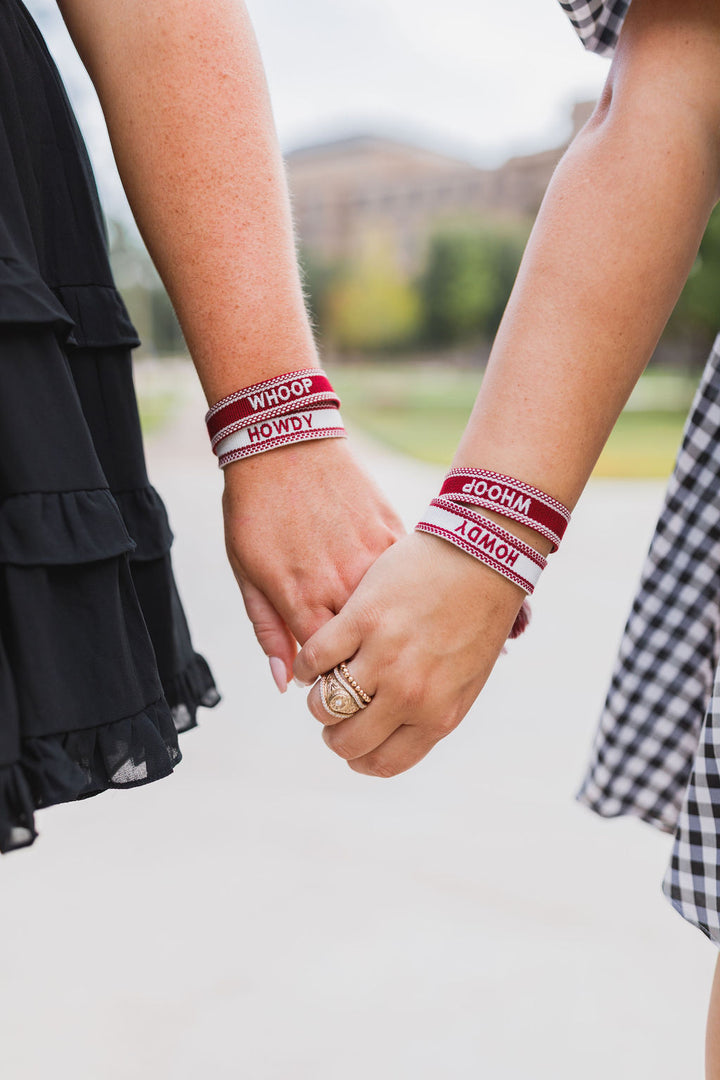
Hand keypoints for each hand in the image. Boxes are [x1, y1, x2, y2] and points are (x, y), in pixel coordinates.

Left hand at [222, 437, 404, 687]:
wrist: (284, 443)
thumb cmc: (255, 510)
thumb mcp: (247, 573)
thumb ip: (268, 630)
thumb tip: (285, 683)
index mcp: (301, 599)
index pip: (328, 667)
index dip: (334, 683)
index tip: (336, 686)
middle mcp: (340, 584)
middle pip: (365, 648)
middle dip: (366, 665)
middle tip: (367, 670)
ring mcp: (370, 558)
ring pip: (391, 615)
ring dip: (391, 630)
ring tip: (391, 640)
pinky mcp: (391, 533)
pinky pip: (404, 577)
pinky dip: (403, 592)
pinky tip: (404, 600)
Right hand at [293, 530, 524, 776]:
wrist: (482, 557)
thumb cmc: (477, 618)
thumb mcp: (465, 680)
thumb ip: (430, 711)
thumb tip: (392, 734)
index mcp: (438, 714)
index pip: (383, 761)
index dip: (359, 758)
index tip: (351, 743)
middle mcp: (410, 693)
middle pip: (348, 741)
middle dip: (334, 734)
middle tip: (333, 715)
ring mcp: (384, 656)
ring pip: (324, 705)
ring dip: (318, 699)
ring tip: (326, 681)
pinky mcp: (362, 619)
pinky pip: (314, 658)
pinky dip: (306, 663)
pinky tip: (315, 655)